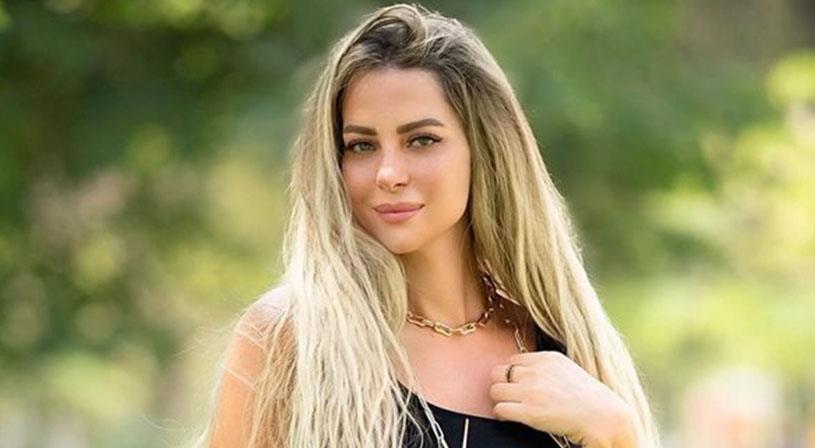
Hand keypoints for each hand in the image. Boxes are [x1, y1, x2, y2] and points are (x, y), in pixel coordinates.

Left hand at [489, 350, 636, 446]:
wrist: (604, 418)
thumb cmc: (590, 399)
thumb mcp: (568, 371)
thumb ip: (546, 369)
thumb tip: (527, 373)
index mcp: (547, 359)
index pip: (513, 360)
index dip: (513, 374)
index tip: (517, 385)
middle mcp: (536, 372)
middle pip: (499, 372)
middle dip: (502, 384)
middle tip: (510, 396)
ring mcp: (531, 392)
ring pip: (495, 390)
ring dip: (500, 399)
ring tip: (511, 407)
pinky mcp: (529, 412)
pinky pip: (499, 409)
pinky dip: (502, 414)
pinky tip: (511, 418)